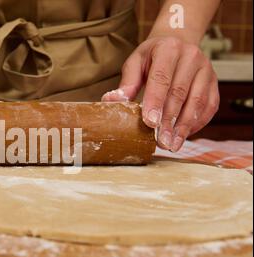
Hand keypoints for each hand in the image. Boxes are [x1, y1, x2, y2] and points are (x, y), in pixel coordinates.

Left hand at [102, 36, 218, 151]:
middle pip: (179, 94)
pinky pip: (209, 106)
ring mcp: (206, 70)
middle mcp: (191, 57)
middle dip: (169, 121)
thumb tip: (110, 101)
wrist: (177, 43)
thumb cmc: (152, 57)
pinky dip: (197, 123)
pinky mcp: (214, 83)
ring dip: (184, 127)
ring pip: (197, 102)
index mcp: (168, 49)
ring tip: (172, 144)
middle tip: (160, 141)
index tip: (150, 123)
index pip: (161, 79)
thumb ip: (127, 83)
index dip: (155, 102)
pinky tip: (184, 135)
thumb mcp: (135, 63)